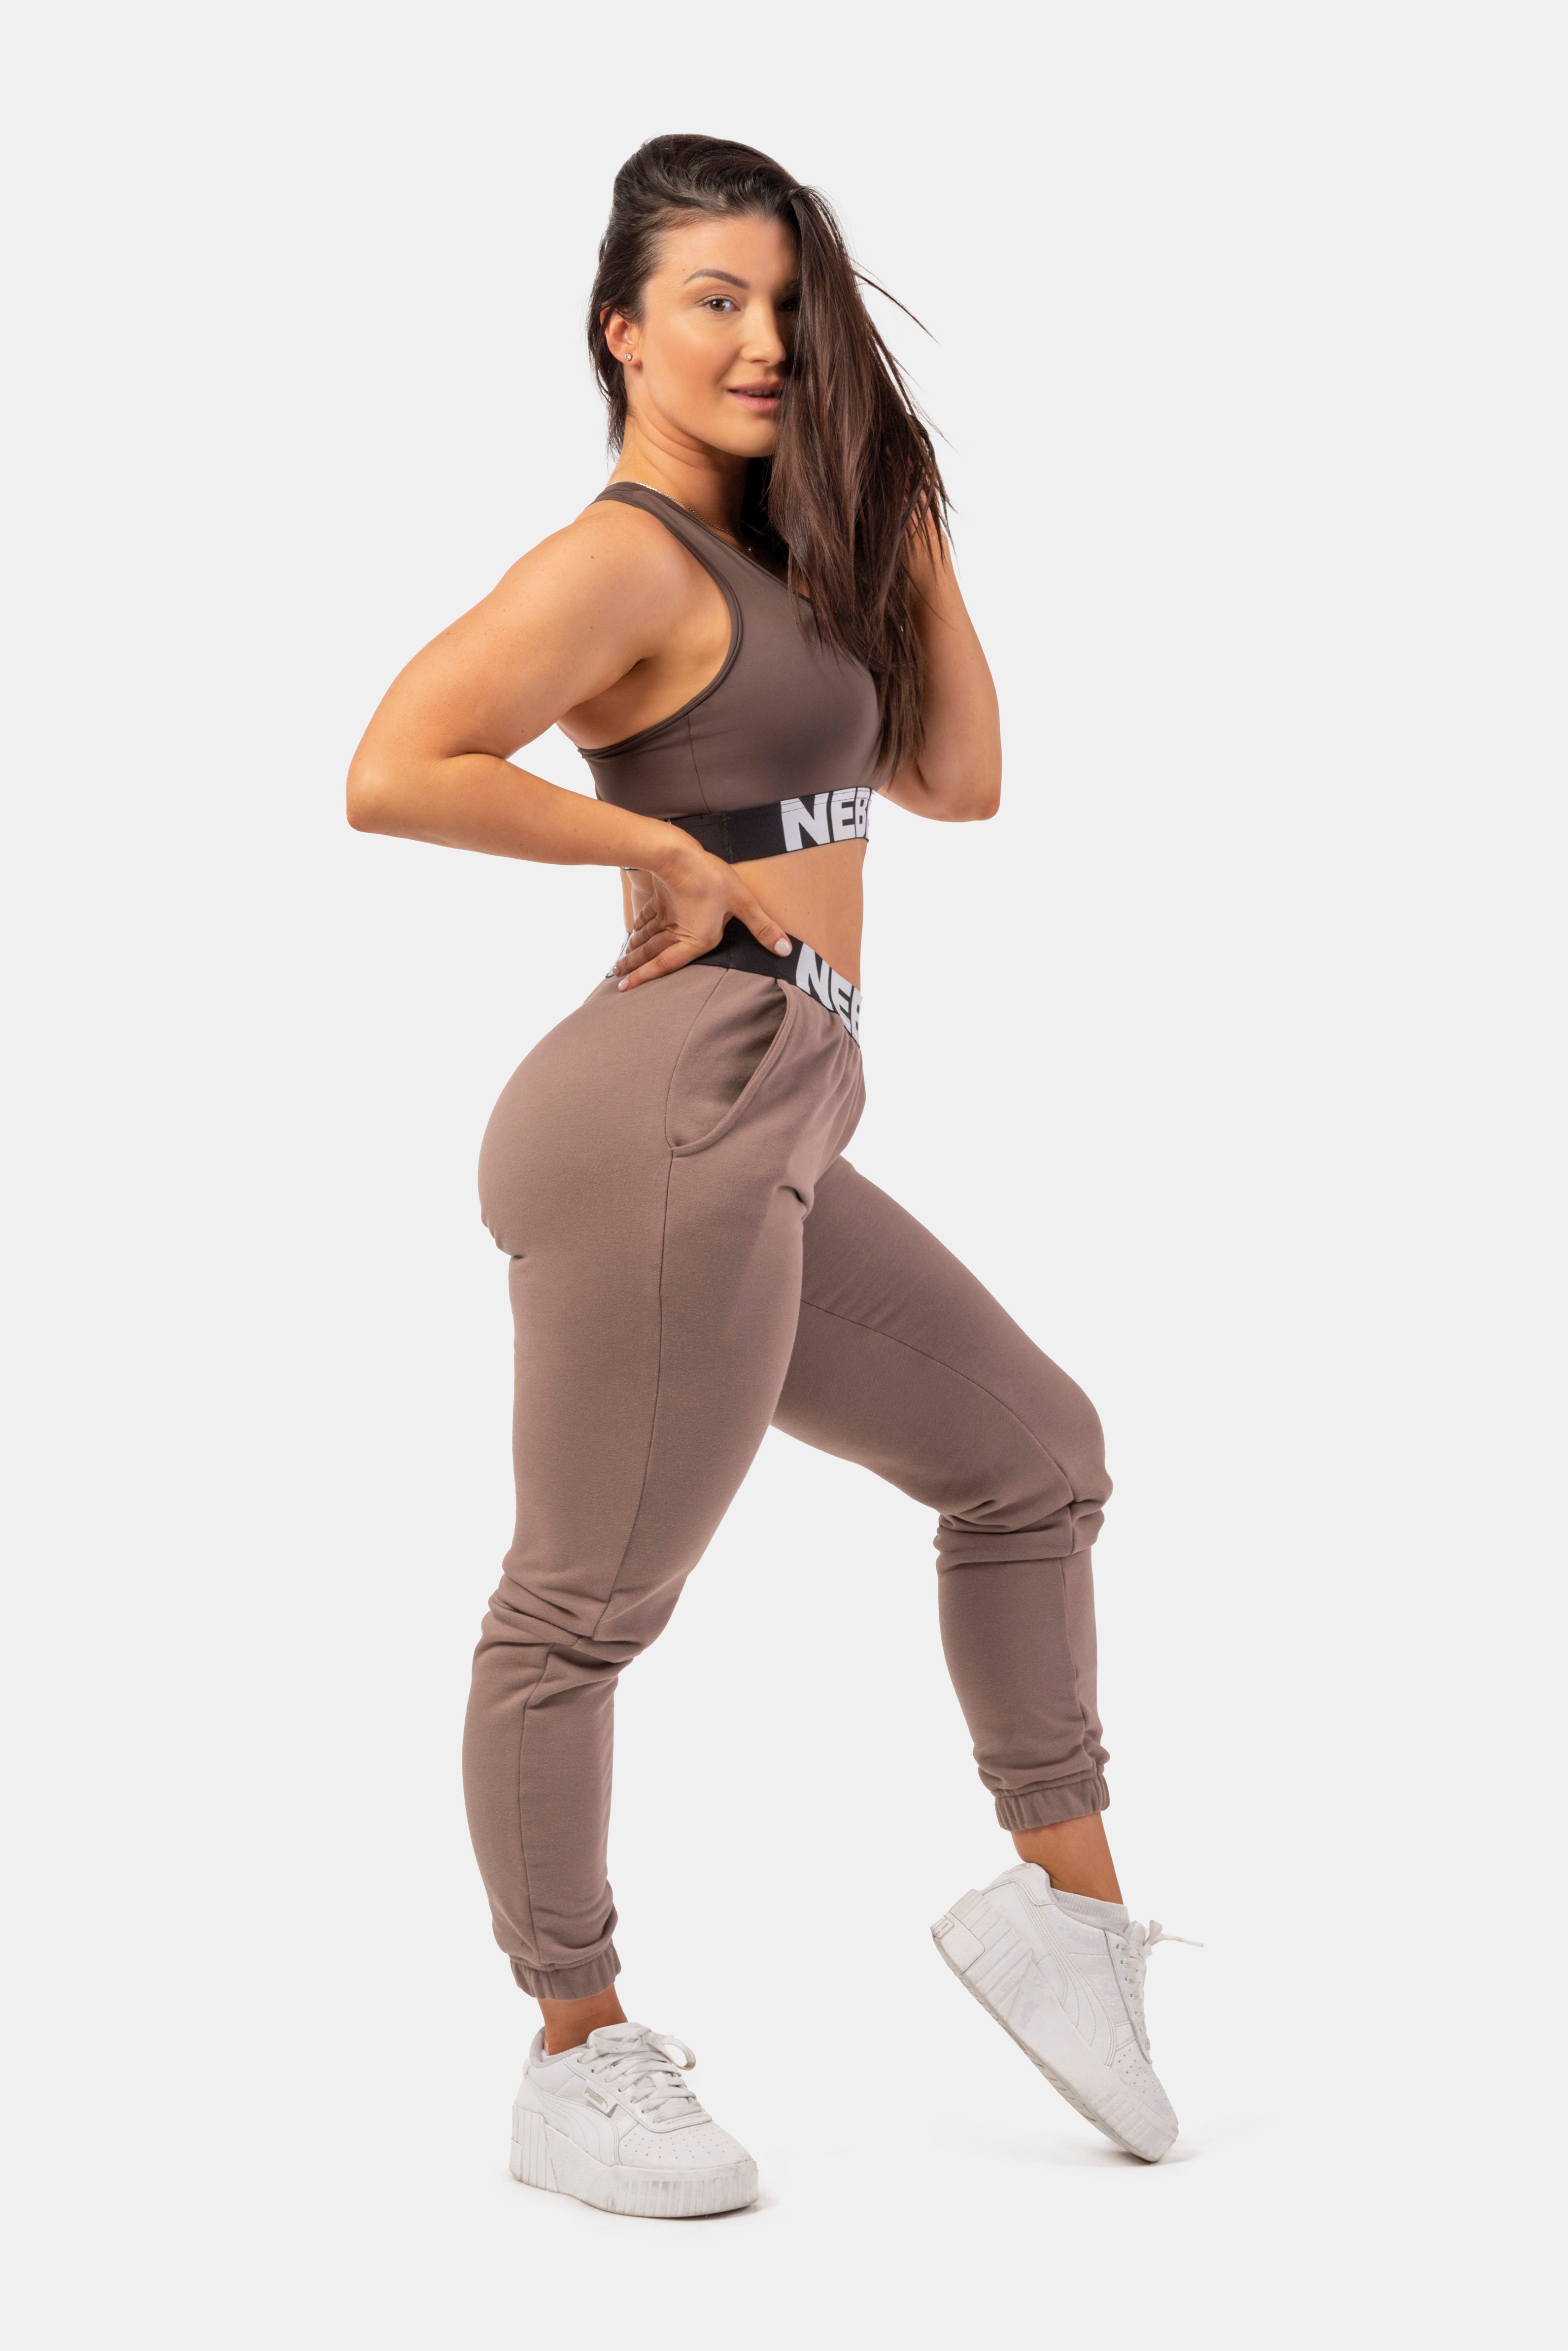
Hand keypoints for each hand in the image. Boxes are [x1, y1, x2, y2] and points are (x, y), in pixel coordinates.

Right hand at [614, 840, 790, 989]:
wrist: (676, 853)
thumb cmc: (711, 878)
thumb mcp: (742, 902)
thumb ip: (762, 927)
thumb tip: (786, 950)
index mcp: (694, 939)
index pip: (665, 965)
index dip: (645, 978)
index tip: (625, 988)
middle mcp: (675, 931)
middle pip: (650, 954)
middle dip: (634, 967)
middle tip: (618, 980)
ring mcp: (665, 915)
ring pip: (645, 938)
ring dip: (633, 951)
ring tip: (619, 963)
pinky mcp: (661, 900)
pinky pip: (646, 920)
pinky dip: (638, 929)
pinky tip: (632, 935)